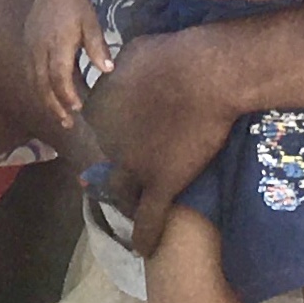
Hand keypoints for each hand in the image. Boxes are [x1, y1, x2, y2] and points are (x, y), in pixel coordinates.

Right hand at [25, 0, 111, 131]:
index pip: (59, 75)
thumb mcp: (91, 24)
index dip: (66, 94)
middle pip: (42, 84)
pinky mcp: (27, 47)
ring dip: (46, 101)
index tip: (77, 108)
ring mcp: (30, 48)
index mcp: (57, 43)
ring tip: (60, 117)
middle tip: (67, 123)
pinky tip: (50, 98)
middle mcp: (39, 48)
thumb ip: (97, 47)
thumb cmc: (77, 6)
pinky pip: (30, 74)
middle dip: (54, 106)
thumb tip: (108, 70)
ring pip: (34, 82)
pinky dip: (39, 89)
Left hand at [79, 28, 238, 254]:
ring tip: (133, 212)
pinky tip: (143, 251)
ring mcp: (134, 166)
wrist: (204, 73)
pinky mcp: (162, 183)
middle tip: (131, 175)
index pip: (100, 128)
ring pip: (124, 194)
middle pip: (111, 162)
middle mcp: (109, 142)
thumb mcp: (135, 51)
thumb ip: (123, 67)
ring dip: (128, 204)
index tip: (127, 135)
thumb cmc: (174, 54)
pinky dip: (145, 236)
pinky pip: (149, 218)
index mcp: (99, 109)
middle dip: (120, 168)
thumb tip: (122, 66)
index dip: (116, 134)